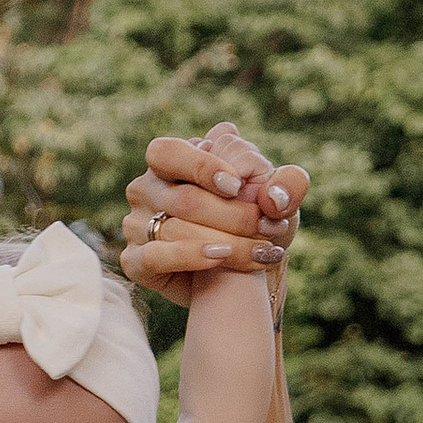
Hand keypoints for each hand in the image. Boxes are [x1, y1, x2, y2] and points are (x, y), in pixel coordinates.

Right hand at [122, 120, 308, 309]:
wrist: (248, 269)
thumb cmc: (257, 221)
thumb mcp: (280, 198)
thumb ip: (287, 184)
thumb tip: (272, 195)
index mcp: (172, 160)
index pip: (168, 153)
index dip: (202, 167)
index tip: (238, 186)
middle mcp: (147, 188)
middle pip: (184, 199)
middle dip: (235, 215)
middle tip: (270, 227)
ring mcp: (136, 225)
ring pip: (175, 229)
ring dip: (228, 242)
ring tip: (263, 250)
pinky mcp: (135, 261)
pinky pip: (154, 258)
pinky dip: (190, 256)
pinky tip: (220, 255)